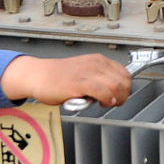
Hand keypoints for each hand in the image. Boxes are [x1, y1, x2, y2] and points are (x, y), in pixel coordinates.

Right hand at [0, 54, 131, 105]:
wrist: (38, 75)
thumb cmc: (58, 77)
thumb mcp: (84, 73)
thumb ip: (99, 79)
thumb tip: (114, 93)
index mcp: (98, 60)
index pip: (125, 73)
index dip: (126, 88)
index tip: (119, 97)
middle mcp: (95, 64)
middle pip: (123, 81)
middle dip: (123, 96)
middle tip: (113, 103)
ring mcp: (87, 72)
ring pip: (115, 86)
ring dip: (115, 99)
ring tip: (105, 103)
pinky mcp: (78, 83)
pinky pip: (102, 91)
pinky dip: (106, 98)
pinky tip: (101, 102)